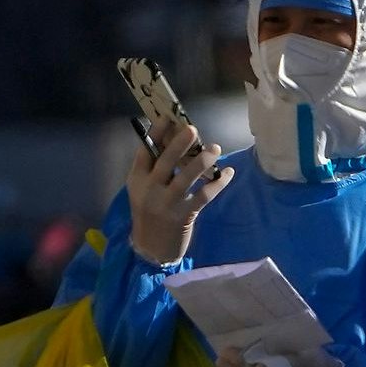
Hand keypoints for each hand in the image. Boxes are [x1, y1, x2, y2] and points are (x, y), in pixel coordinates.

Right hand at [128, 119, 231, 265]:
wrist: (152, 248)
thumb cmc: (150, 213)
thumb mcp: (143, 190)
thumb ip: (154, 170)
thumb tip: (174, 141)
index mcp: (137, 180)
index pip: (144, 152)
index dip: (156, 134)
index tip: (167, 118)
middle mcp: (149, 190)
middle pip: (165, 162)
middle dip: (179, 144)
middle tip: (192, 129)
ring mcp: (166, 204)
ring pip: (186, 177)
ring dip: (202, 161)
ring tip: (215, 148)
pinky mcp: (184, 215)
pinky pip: (204, 195)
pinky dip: (217, 183)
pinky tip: (227, 173)